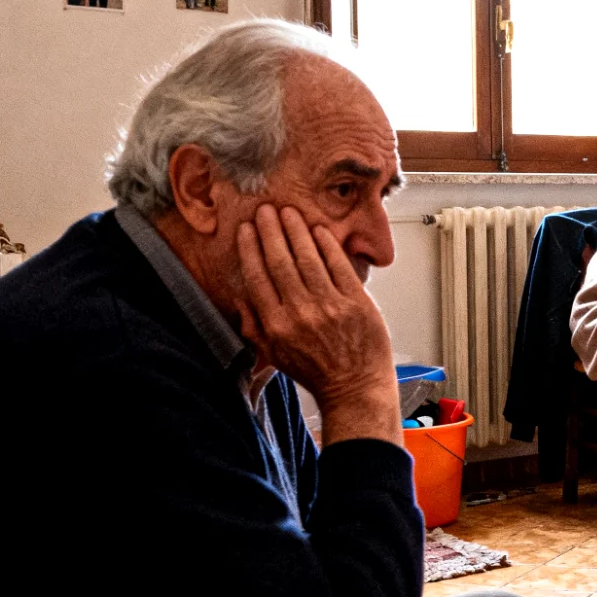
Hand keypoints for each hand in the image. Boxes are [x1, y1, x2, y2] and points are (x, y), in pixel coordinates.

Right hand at [236, 204, 398, 444]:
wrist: (355, 387)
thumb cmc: (314, 371)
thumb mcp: (274, 354)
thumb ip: (254, 326)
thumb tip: (239, 297)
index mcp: (277, 326)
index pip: (257, 278)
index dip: (250, 249)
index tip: (246, 228)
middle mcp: (301, 313)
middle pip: (280, 262)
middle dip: (271, 231)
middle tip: (265, 209)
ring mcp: (331, 306)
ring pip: (309, 258)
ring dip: (296, 230)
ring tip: (288, 211)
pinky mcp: (357, 302)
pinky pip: (339, 266)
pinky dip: (327, 245)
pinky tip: (318, 229)